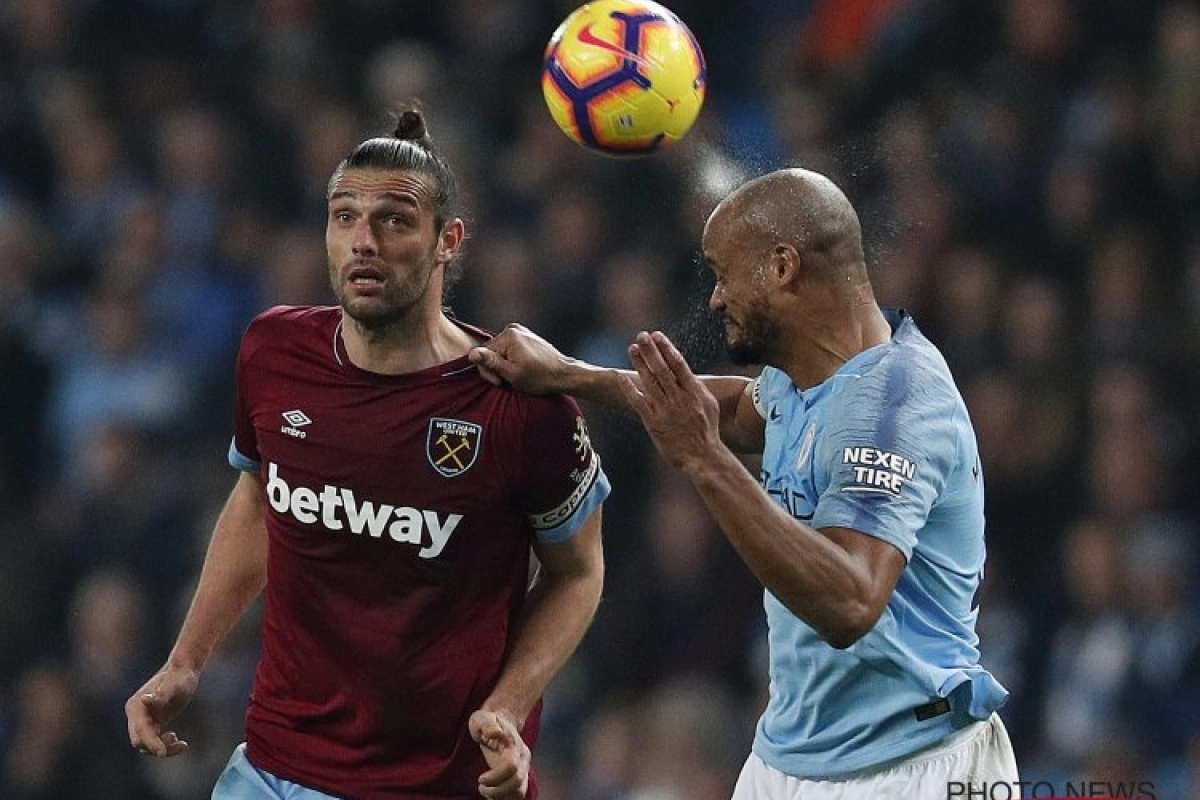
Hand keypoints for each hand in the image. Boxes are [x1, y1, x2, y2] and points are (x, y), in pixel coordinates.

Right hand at [124, 665, 198, 757]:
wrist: (184, 670)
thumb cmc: (180, 676)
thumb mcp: (174, 684)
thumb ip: (161, 694)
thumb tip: (144, 699)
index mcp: (136, 706)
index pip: (140, 731)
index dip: (150, 742)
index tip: (163, 752)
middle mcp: (136, 714)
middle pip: (139, 741)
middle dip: (156, 748)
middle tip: (179, 746)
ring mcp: (143, 719)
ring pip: (147, 744)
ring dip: (163, 748)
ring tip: (182, 744)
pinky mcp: (153, 723)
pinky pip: (154, 741)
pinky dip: (165, 745)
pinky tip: (179, 740)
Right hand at [468, 324, 567, 393]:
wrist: (562, 374)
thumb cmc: (540, 376)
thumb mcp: (511, 373)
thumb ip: (490, 362)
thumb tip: (471, 354)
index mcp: (508, 336)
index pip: (483, 353)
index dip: (488, 370)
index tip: (500, 381)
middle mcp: (513, 329)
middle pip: (491, 351)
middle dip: (497, 367)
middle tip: (509, 379)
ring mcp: (521, 331)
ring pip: (500, 351)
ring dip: (504, 364)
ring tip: (517, 374)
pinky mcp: (526, 336)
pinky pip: (509, 349)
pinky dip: (511, 360)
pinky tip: (521, 368)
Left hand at [469, 708, 529, 798]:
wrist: (502, 721)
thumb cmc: (488, 721)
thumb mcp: (482, 718)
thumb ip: (487, 724)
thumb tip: (494, 732)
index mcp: (514, 745)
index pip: (511, 766)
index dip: (496, 777)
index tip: (480, 779)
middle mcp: (523, 758)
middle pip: (518, 782)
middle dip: (498, 790)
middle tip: (481, 788)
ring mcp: (523, 768)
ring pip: (520, 791)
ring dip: (502, 796)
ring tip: (485, 791)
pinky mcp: (520, 776)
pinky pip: (518, 793)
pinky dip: (505, 797)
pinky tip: (492, 793)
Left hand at [617, 331, 721, 471]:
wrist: (702, 456)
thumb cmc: (707, 431)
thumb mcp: (709, 405)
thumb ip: (696, 387)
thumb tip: (686, 371)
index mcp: (694, 392)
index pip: (678, 364)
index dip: (666, 348)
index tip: (657, 335)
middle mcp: (679, 398)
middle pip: (662, 369)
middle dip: (651, 350)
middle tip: (641, 335)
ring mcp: (665, 410)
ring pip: (650, 382)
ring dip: (640, 363)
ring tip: (632, 348)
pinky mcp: (653, 423)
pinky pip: (638, 402)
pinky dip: (629, 388)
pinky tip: (620, 377)